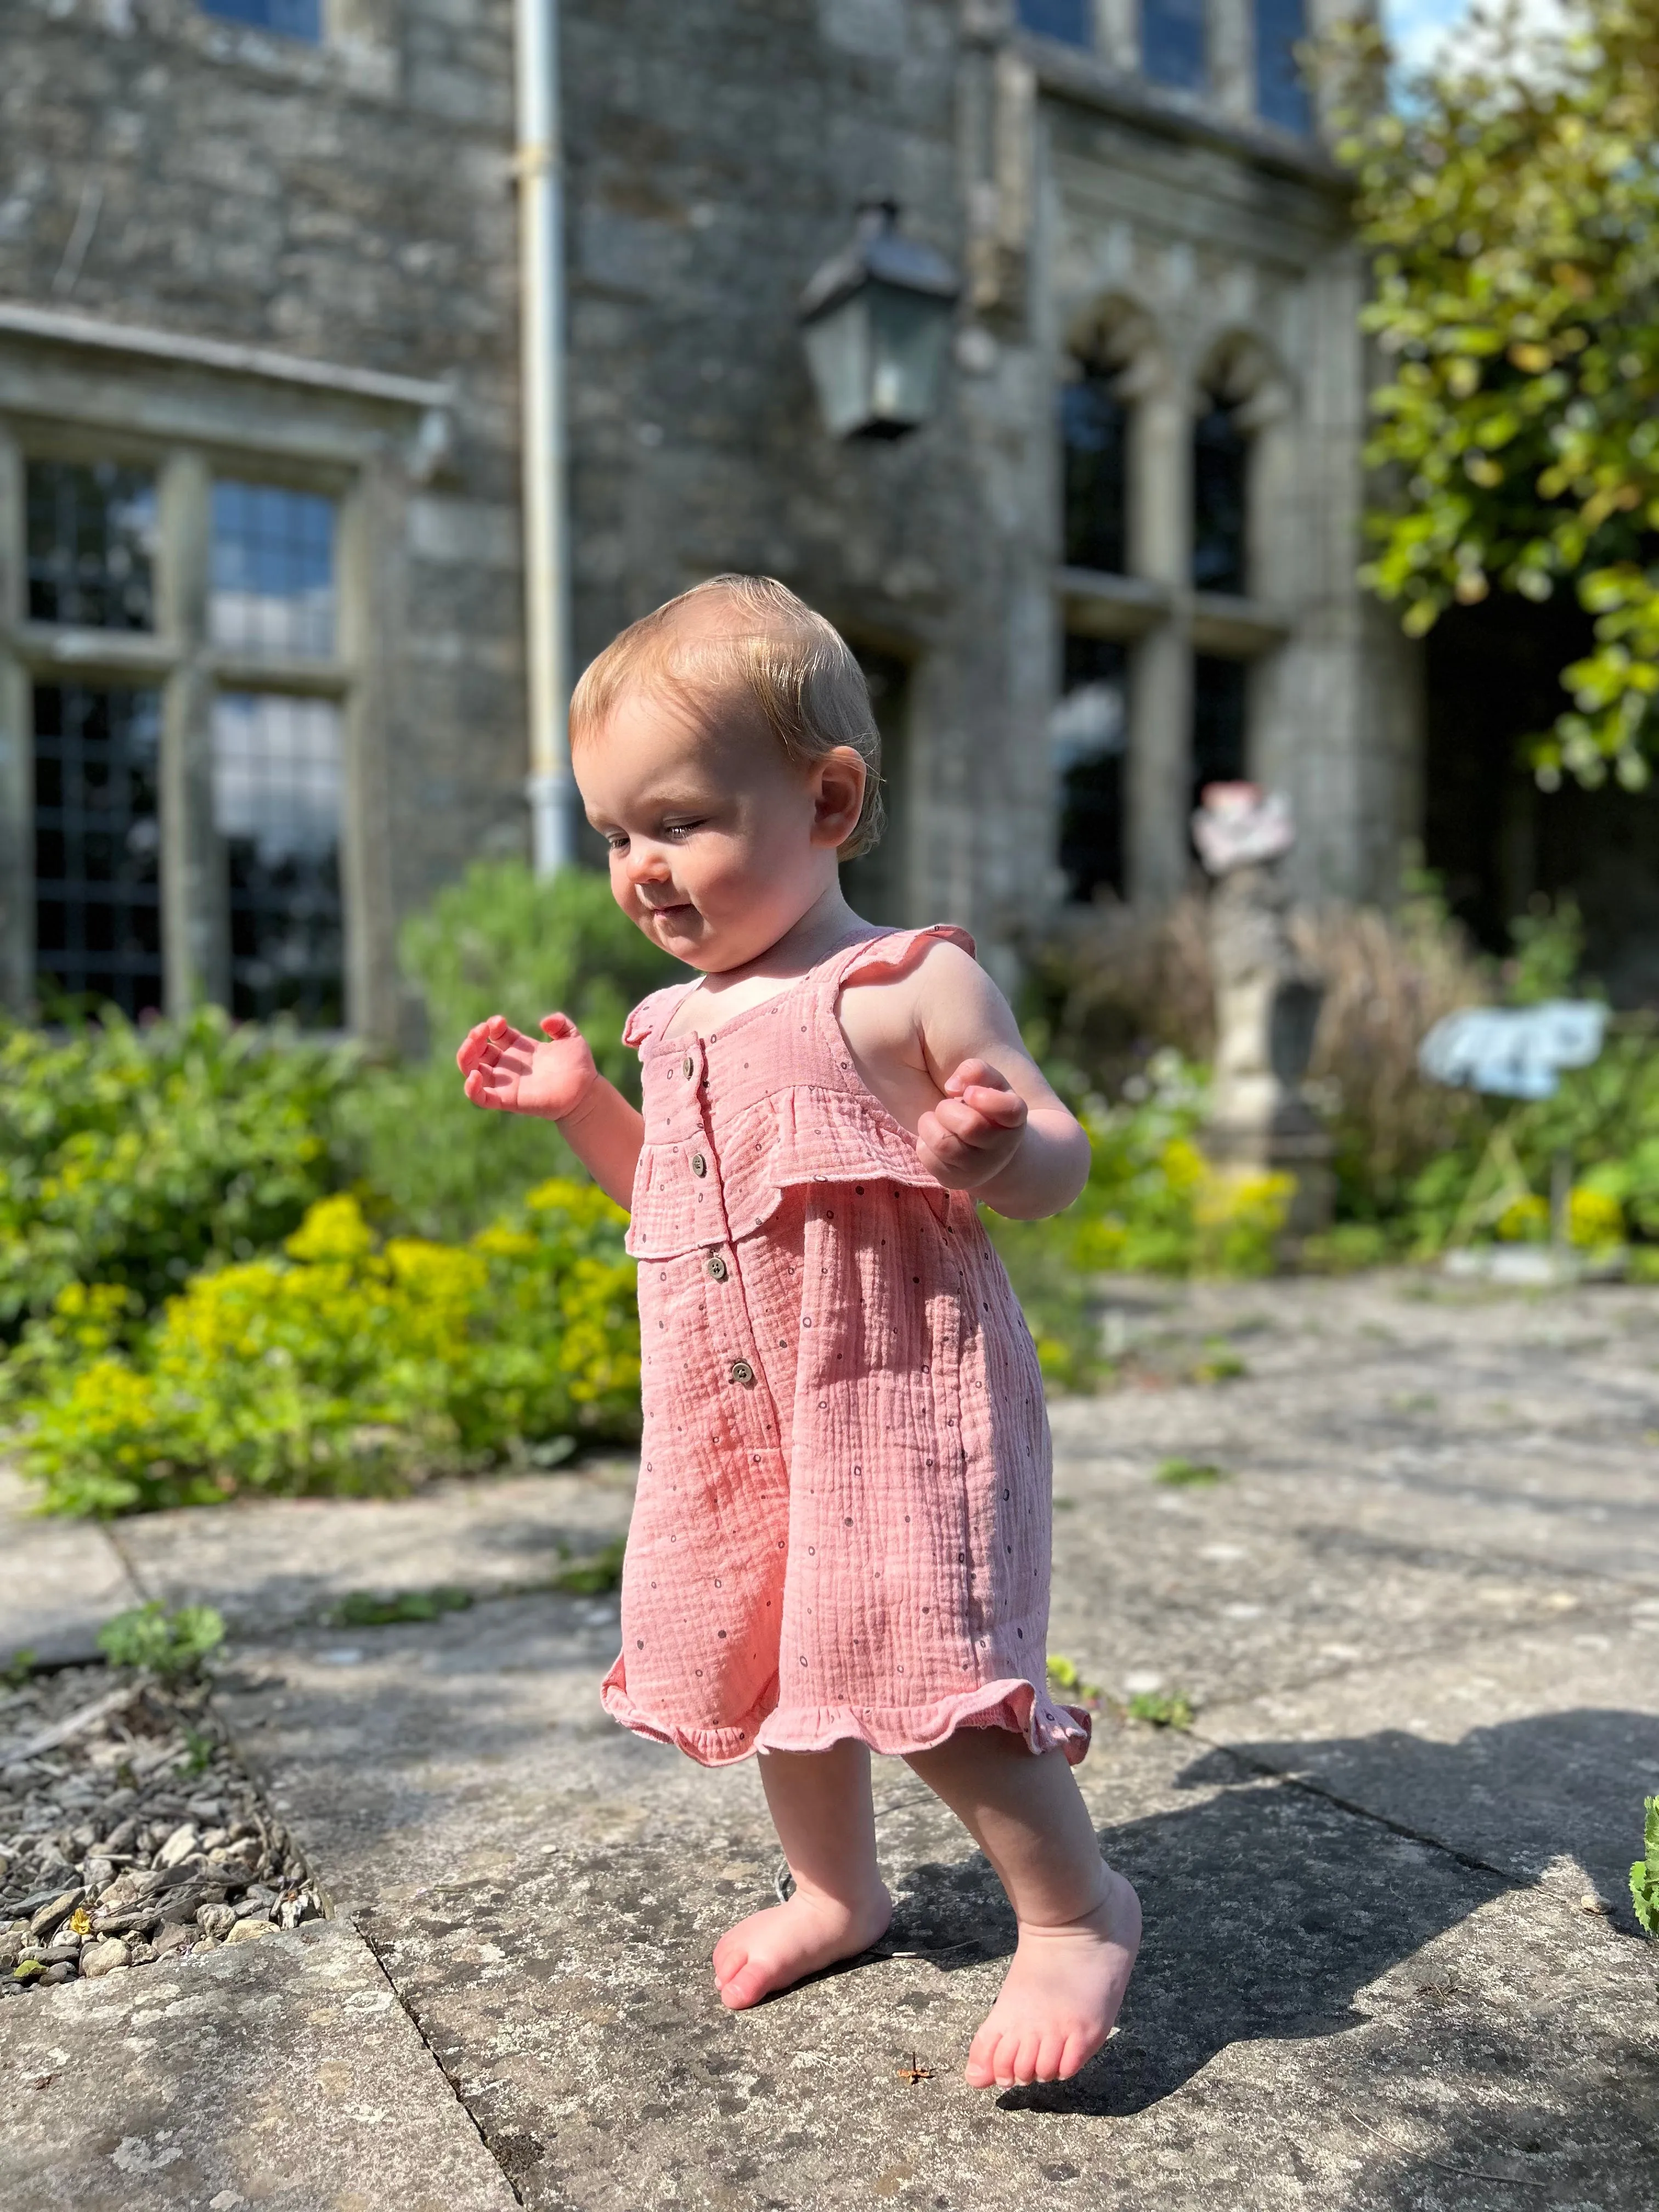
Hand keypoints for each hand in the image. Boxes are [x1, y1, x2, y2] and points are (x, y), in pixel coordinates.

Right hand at [456, 1012, 597, 1121]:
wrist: (586, 1092)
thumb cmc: (579, 1067)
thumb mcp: (572, 1037)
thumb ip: (561, 1024)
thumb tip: (544, 1021)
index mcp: (520, 1048)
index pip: (495, 1035)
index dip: (492, 1026)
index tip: (500, 1022)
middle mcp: (510, 1065)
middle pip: (478, 1051)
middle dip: (474, 1039)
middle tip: (481, 1031)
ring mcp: (507, 1083)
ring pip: (473, 1071)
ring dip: (465, 1057)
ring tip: (471, 1045)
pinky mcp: (508, 1101)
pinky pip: (481, 1098)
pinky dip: (471, 1089)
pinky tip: (475, 1075)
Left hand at [916, 1058, 1028, 1191]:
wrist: (989, 1152)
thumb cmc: (987, 1108)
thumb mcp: (990, 1084)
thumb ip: (976, 1071)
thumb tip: (952, 1086)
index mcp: (1014, 1120)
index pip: (1010, 1110)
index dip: (986, 1098)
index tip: (970, 1093)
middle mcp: (1001, 1148)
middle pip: (970, 1126)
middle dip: (948, 1109)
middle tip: (948, 1106)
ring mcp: (978, 1169)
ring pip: (943, 1144)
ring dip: (931, 1124)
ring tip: (937, 1120)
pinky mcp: (954, 1180)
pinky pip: (927, 1157)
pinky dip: (924, 1142)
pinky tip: (935, 1138)